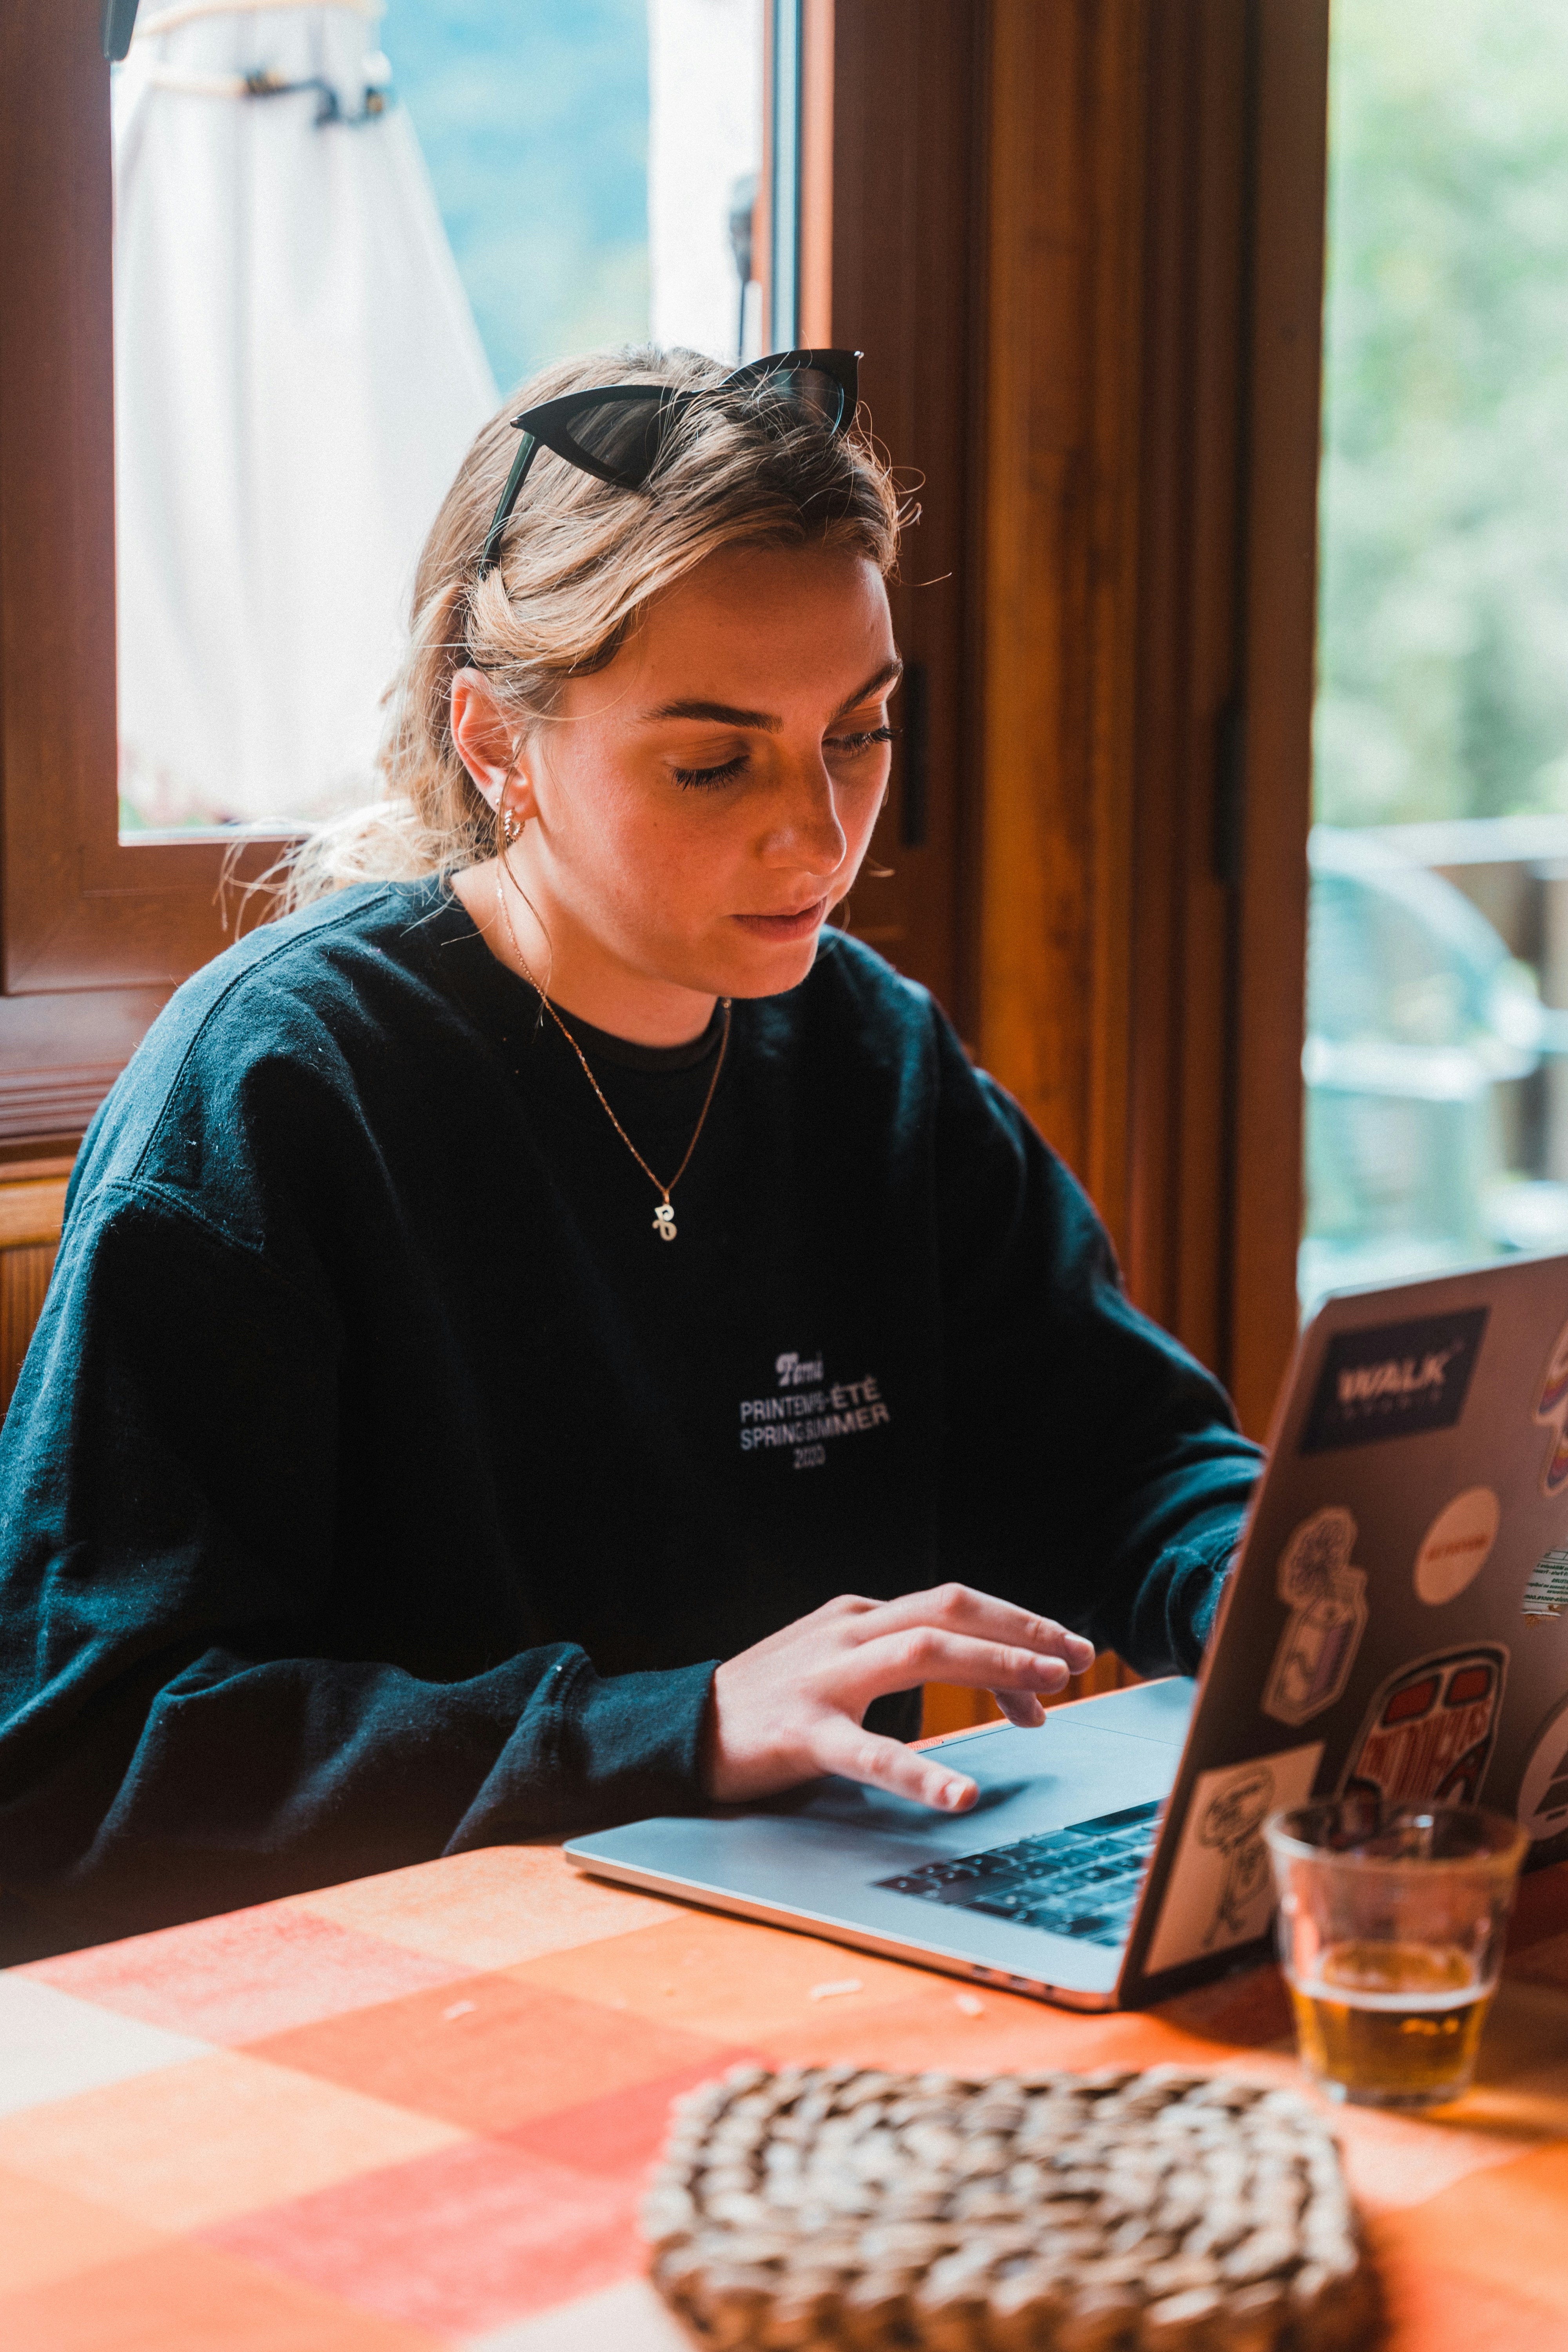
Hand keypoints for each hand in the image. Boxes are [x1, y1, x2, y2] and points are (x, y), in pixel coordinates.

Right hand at [703, 1583, 1095, 1812]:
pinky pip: (870, 1752)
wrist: (679, 1729)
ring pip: (923, 1652)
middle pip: (949, 1612)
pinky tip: (960, 1796)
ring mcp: (823, 1678)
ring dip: (993, 1668)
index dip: (1015, 1625)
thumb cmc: (769, 1703)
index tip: (1061, 1657)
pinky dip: (920, 1773)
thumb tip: (984, 1680)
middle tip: (1077, 1660)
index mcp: (859, 1617)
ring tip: (1043, 1700)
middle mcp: (847, 1633)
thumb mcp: (837, 1662)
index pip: (952, 1606)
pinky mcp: (802, 1733)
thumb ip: (898, 1659)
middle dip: (1022, 1632)